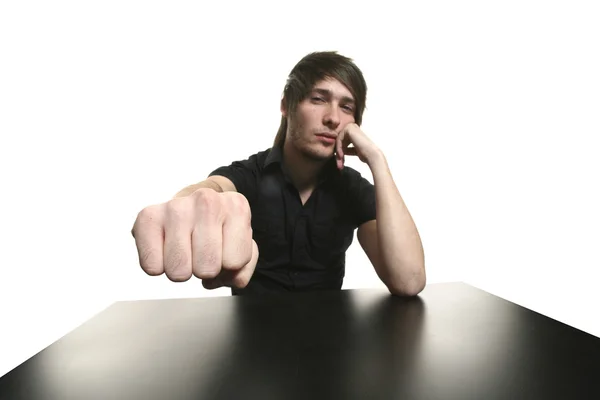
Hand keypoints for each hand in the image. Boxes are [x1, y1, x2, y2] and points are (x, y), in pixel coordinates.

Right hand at [131, 189, 257, 289]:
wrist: (190, 205)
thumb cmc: (217, 229)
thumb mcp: (241, 246)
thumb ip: (242, 270)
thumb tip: (225, 277)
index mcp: (237, 208)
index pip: (234, 263)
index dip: (227, 268)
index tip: (222, 252)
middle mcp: (206, 201)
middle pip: (207, 268)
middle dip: (205, 270)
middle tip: (201, 253)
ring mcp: (176, 206)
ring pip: (179, 270)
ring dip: (182, 269)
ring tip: (185, 251)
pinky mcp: (148, 216)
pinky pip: (152, 266)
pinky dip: (158, 267)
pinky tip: (166, 250)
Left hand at [335, 123, 379, 169]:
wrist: (371, 154)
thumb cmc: (365, 154)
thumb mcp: (354, 150)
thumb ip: (347, 148)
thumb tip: (338, 151)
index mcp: (354, 131)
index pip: (342, 141)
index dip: (340, 152)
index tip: (341, 162)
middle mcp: (352, 126)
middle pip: (339, 141)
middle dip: (339, 153)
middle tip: (340, 164)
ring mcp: (350, 126)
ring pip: (338, 141)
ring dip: (338, 152)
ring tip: (341, 161)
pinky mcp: (348, 129)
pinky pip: (338, 139)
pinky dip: (339, 149)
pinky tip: (341, 155)